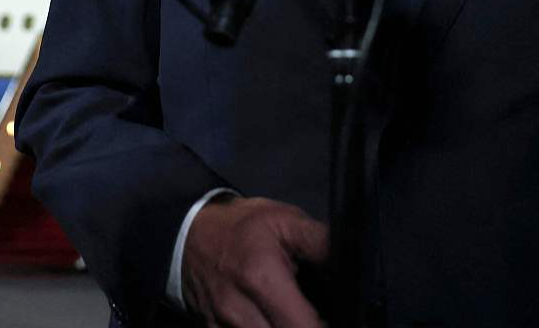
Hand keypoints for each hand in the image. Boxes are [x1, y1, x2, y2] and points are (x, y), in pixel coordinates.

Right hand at [181, 195, 327, 327]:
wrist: (187, 233)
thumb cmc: (240, 226)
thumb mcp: (285, 220)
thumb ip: (321, 243)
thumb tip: (351, 265)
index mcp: (261, 278)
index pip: (302, 326)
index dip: (322, 327)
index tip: (336, 320)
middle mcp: (237, 309)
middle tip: (315, 317)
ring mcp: (221, 326)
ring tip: (294, 317)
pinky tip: (272, 320)